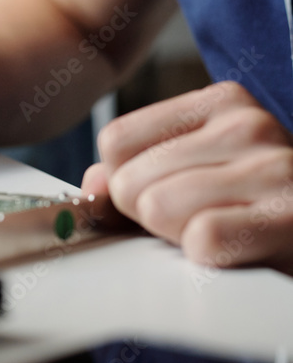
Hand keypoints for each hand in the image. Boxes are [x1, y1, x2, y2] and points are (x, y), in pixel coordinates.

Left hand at [81, 81, 292, 270]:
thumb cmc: (259, 214)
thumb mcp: (199, 179)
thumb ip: (135, 178)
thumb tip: (89, 188)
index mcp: (223, 103)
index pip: (117, 142)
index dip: (125, 185)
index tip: (161, 200)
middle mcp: (249, 125)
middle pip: (132, 179)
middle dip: (149, 218)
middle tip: (199, 224)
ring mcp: (274, 167)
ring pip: (159, 207)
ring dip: (178, 240)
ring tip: (222, 236)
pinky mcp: (289, 216)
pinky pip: (202, 238)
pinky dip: (208, 259)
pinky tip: (238, 254)